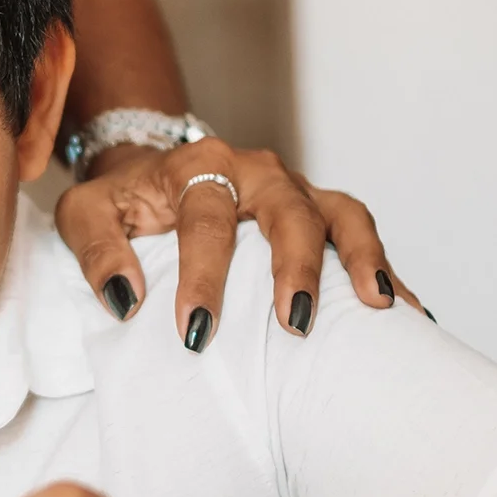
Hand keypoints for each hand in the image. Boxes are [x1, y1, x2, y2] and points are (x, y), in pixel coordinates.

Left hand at [56, 139, 422, 349]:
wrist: (149, 171)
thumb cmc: (121, 201)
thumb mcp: (85, 215)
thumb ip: (95, 250)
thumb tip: (125, 300)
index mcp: (197, 166)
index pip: (206, 221)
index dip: (203, 276)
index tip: (196, 330)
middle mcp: (256, 170)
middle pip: (289, 211)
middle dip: (296, 267)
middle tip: (294, 322)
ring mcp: (295, 188)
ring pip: (342, 213)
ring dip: (362, 259)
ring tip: (379, 307)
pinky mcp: (318, 209)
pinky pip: (360, 234)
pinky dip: (386, 271)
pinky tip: (411, 313)